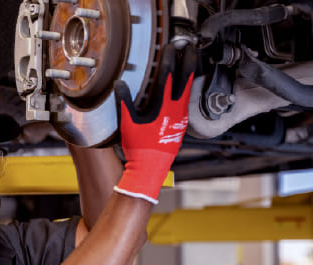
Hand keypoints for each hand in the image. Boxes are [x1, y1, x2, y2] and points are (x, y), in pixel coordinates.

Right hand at [113, 43, 196, 203]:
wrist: (150, 169)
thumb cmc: (138, 149)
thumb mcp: (127, 124)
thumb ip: (124, 102)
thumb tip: (120, 83)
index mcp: (162, 107)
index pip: (167, 77)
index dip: (169, 59)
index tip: (171, 47)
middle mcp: (176, 110)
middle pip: (185, 80)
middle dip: (188, 61)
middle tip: (190, 47)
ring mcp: (181, 118)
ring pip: (189, 90)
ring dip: (190, 74)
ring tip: (191, 61)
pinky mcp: (182, 125)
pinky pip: (187, 102)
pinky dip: (188, 89)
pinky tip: (187, 87)